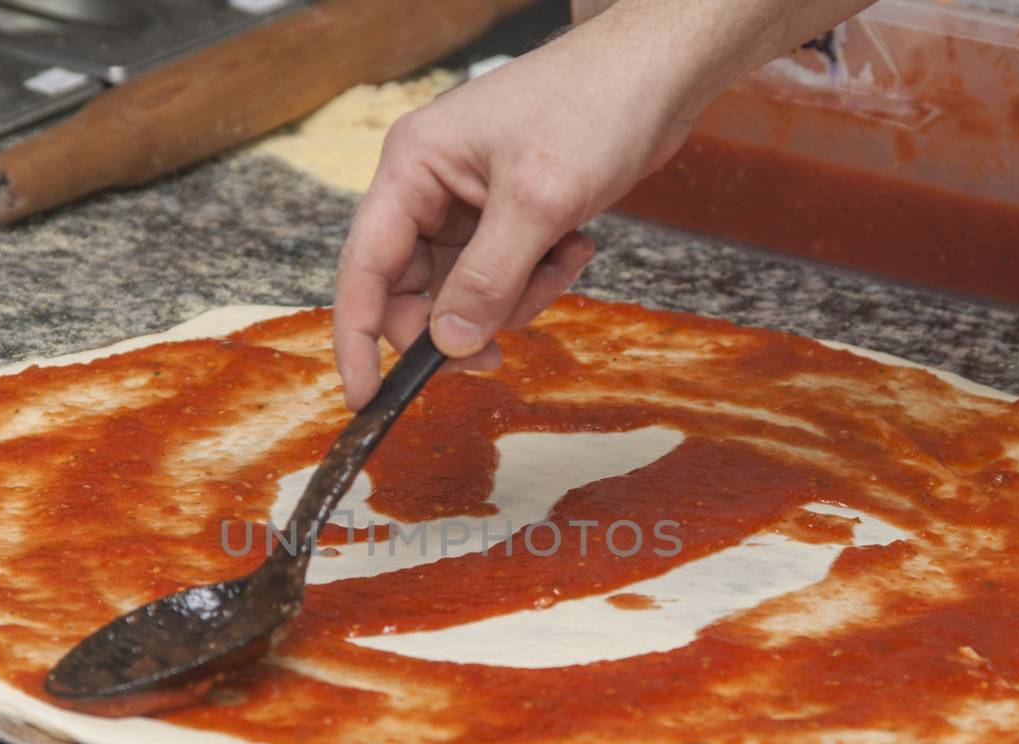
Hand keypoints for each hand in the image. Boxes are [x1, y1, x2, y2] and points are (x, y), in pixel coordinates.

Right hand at [332, 2, 709, 407]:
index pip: (365, 268)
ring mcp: (470, 203)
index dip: (360, 338)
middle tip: (499, 352)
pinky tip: (576, 245)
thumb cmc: (594, 105)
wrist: (658, 71)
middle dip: (462, 322)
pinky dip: (539, 279)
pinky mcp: (508, 215)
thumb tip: (446, 345)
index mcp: (413, 168)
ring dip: (514, 298)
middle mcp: (430, 187)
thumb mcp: (538, 202)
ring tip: (560, 262)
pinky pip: (505, 277)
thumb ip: (487, 280)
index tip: (367, 398)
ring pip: (466, 292)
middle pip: (416, 290)